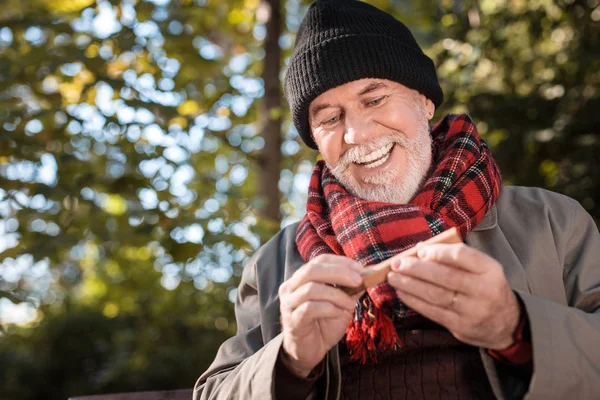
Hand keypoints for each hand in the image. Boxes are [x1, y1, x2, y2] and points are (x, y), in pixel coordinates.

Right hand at [279, 254, 363, 376]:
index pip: (319, 261)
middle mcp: (291, 287)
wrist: (309, 352)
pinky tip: (338, 314)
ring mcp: (289, 304)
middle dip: (338, 273)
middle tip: (358, 280)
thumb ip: (350, 290)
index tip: (360, 268)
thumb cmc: (323, 325)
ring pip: (311, 289)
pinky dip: (329, 308)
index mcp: (301, 278)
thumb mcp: (341, 304)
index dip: (340, 262)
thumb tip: (368, 275)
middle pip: (312, 270)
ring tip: (349, 303)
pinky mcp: (292, 320)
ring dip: (336, 294)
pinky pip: (310, 308)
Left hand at [387, 243, 519, 349]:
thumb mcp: (481, 269)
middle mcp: (484, 290)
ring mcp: (472, 311)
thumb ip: (455, 258)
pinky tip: (401, 292)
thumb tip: (419, 249)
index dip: (438, 252)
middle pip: (445, 277)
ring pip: (435, 295)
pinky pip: (432, 311)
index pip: (462, 256)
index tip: (420, 251)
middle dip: (416, 269)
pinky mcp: (460, 326)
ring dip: (409, 285)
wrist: (507, 323)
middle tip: (397, 263)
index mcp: (490, 269)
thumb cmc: (485, 287)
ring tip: (392, 277)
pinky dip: (413, 301)